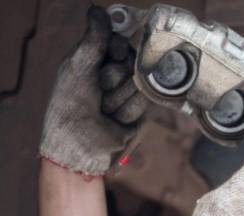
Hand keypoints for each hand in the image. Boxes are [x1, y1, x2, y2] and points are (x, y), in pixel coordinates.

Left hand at [39, 6, 147, 175]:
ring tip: (104, 109)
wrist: (79, 145)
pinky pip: (144, 101)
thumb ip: (94, 39)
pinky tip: (114, 119)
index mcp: (97, 60)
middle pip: (133, 61)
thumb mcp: (78, 67)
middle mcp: (115, 74)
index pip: (121, 41)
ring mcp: (129, 92)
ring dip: (118, 98)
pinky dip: (126, 111)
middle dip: (115, 77)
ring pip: (139, 82)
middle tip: (99, 90)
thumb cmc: (70, 106)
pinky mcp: (141, 111)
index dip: (118, 48)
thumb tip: (97, 9)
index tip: (110, 56)